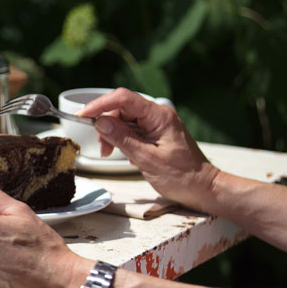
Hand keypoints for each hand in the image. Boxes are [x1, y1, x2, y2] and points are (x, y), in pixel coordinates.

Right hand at [76, 88, 219, 210]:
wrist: (204, 189)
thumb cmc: (183, 177)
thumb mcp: (147, 159)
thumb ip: (122, 138)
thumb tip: (100, 122)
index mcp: (159, 116)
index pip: (124, 99)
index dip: (100, 104)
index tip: (82, 115)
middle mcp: (158, 115)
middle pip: (121, 108)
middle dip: (105, 124)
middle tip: (101, 147)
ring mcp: (156, 124)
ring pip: (123, 119)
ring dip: (111, 133)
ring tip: (109, 153)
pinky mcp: (154, 133)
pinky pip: (130, 129)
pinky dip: (120, 139)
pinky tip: (121, 153)